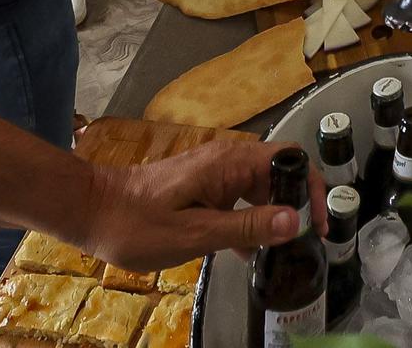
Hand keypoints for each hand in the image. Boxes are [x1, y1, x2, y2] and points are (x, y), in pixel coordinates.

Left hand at [72, 140, 325, 270]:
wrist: (93, 211)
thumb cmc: (139, 224)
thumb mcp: (197, 233)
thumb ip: (248, 227)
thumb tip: (295, 220)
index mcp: (230, 163)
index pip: (290, 161)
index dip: (313, 188)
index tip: (318, 225)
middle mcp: (226, 159)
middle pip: (278, 173)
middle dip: (297, 203)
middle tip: (303, 243)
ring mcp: (213, 171)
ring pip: (259, 186)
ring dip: (273, 214)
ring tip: (280, 251)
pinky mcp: (202, 184)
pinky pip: (238, 196)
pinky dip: (250, 218)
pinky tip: (247, 252)